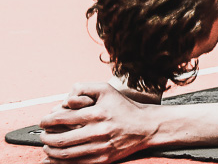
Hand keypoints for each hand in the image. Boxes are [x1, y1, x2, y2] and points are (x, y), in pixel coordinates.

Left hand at [40, 83, 156, 162]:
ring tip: (47, 146)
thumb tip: (64, 100)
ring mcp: (100, 147)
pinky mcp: (103, 159)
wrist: (146, 126)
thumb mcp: (106, 89)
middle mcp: (98, 131)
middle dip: (45, 138)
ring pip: (65, 153)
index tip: (43, 121)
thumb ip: (84, 88)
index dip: (47, 120)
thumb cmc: (124, 107)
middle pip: (60, 139)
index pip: (62, 118)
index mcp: (97, 113)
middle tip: (43, 135)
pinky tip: (52, 160)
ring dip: (50, 151)